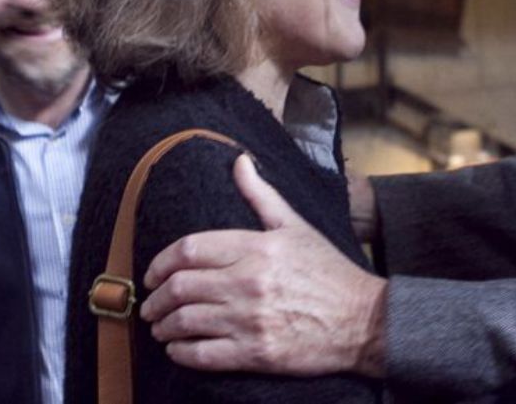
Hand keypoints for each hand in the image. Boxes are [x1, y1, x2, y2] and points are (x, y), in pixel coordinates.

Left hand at [141, 155, 387, 376]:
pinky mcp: (256, 353)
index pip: (190, 249)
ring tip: (161, 328)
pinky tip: (179, 350)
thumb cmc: (329, 272)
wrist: (364, 320)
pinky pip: (201, 355)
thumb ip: (261, 195)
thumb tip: (238, 161)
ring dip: (163, 326)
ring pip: (184, 322)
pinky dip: (180, 353)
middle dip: (155, 298)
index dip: (160, 262)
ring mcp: (251, 320)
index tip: (153, 273)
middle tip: (151, 305)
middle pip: (180, 287)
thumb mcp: (297, 227)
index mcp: (257, 248)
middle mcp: (249, 282)